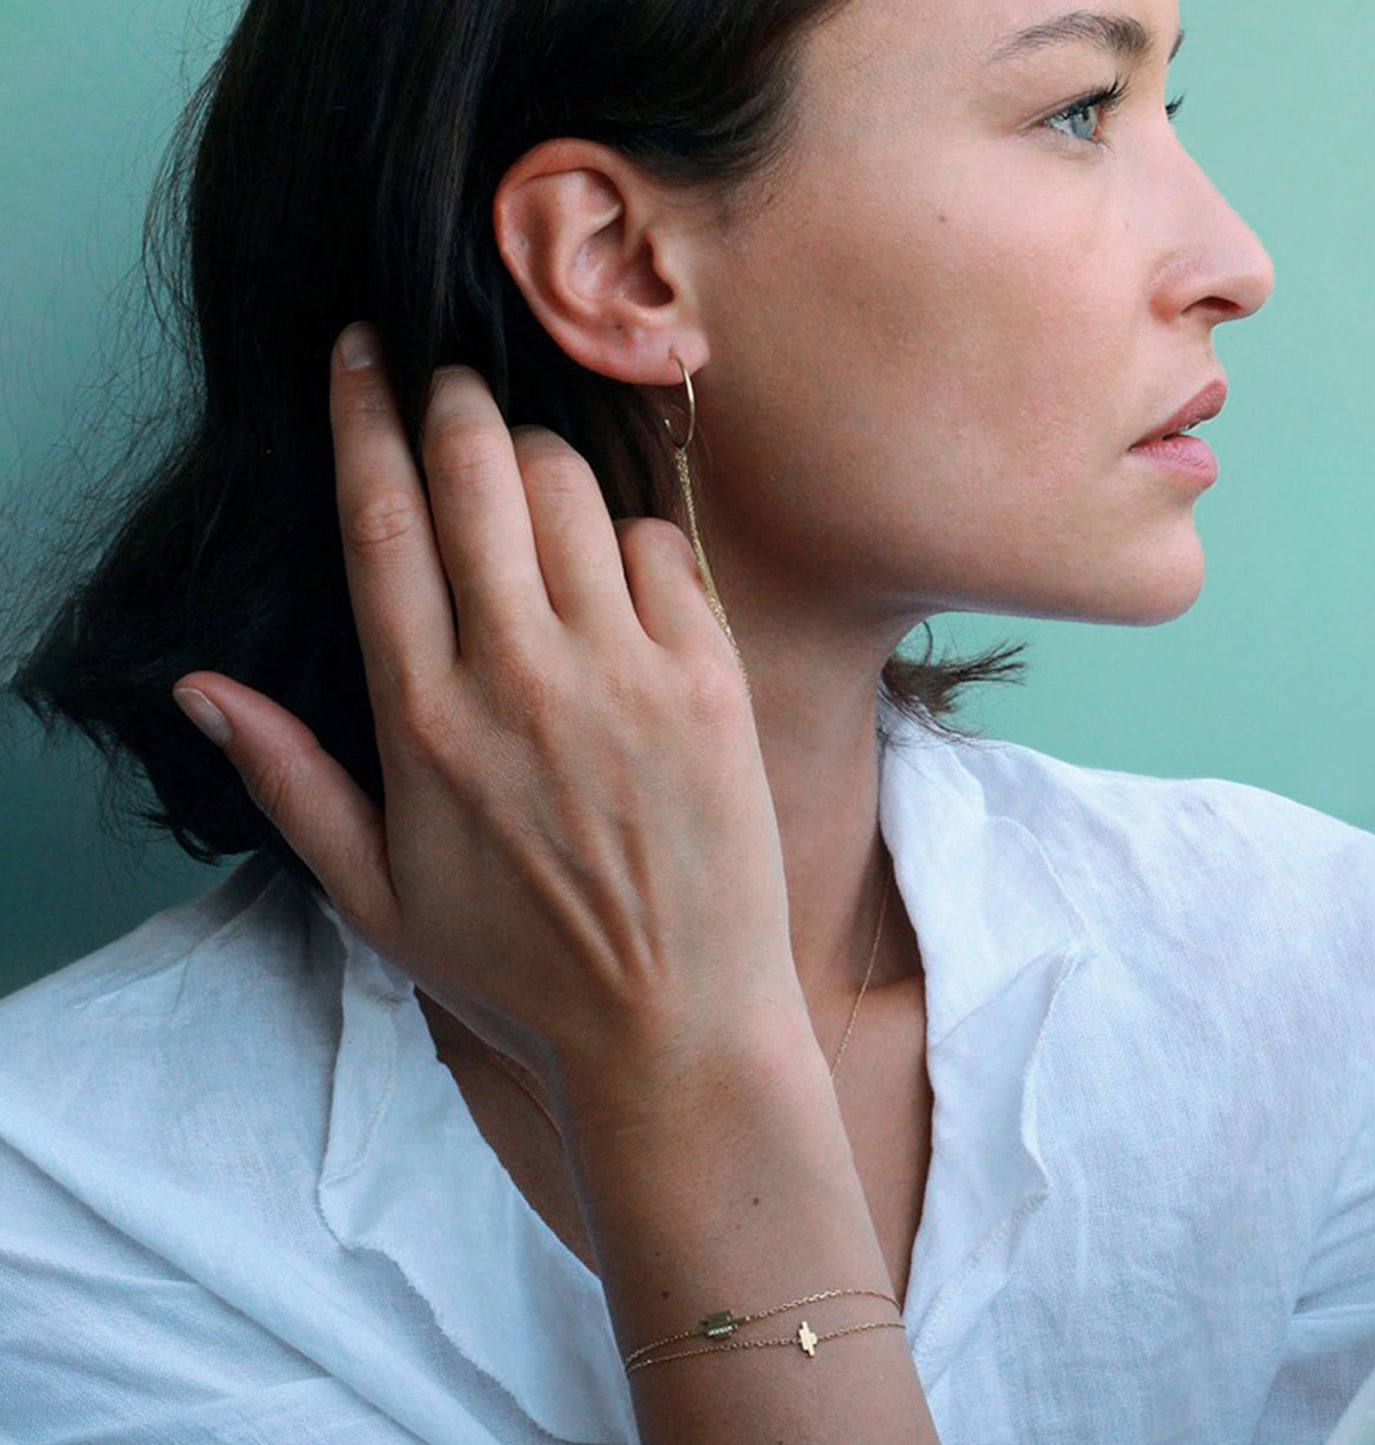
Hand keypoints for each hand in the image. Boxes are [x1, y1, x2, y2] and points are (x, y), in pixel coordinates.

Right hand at [174, 325, 803, 1111]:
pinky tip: (615, 566)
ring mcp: (624, 673)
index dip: (363, 419)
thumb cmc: (520, 969)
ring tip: (526, 473)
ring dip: (540, 456)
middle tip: (446, 381)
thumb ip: (289, 780)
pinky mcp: (710, 681)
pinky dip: (632, 532)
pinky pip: (665, 547)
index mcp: (424, 721)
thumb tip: (200, 687)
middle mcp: (521, 677)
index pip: (380, 525)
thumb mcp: (376, 895)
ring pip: (572, 491)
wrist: (673, 1026)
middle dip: (452, 401)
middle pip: (476, 475)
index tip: (358, 350)